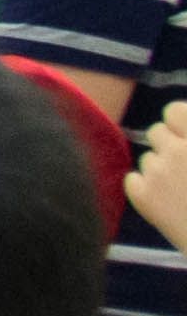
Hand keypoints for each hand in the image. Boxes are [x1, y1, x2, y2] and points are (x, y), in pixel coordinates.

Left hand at [139, 105, 186, 256]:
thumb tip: (179, 124)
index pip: (173, 111)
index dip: (179, 126)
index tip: (186, 140)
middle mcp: (179, 150)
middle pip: (156, 132)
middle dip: (168, 147)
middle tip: (186, 169)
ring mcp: (160, 173)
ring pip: (148, 160)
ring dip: (162, 171)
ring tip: (186, 193)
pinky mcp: (144, 197)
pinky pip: (134, 180)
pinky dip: (146, 190)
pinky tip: (170, 204)